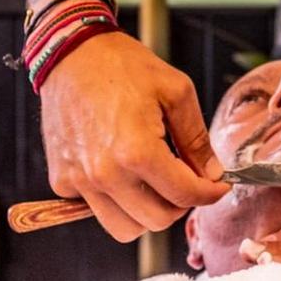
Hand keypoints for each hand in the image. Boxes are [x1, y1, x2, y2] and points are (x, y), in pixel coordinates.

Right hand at [39, 30, 230, 240]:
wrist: (71, 52)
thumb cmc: (124, 66)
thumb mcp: (176, 91)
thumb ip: (196, 139)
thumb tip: (212, 174)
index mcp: (137, 151)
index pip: (185, 195)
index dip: (211, 194)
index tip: (219, 186)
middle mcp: (105, 174)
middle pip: (157, 221)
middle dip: (181, 203)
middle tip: (188, 180)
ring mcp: (79, 180)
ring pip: (125, 228)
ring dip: (148, 212)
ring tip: (157, 182)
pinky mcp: (61, 180)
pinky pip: (96, 210)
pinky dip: (116, 201)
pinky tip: (124, 171)